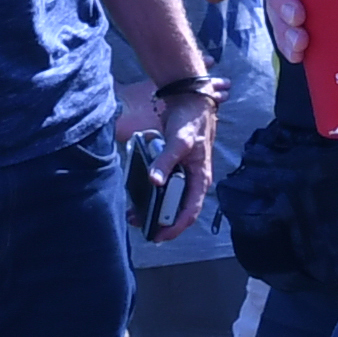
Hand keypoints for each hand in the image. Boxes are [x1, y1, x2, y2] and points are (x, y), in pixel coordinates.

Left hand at [145, 91, 219, 231]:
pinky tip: (138, 196)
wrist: (189, 100)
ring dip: (154, 209)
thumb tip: (155, 181)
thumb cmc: (190, 121)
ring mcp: (184, 175)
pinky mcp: (175, 168)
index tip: (158, 236)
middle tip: (141, 228)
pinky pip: (164, 187)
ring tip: (136, 216)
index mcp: (201, 179)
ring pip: (170, 200)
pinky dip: (152, 194)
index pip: (190, 212)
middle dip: (161, 221)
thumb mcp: (179, 141)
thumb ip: (166, 161)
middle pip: (178, 210)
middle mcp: (194, 181)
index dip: (175, 227)